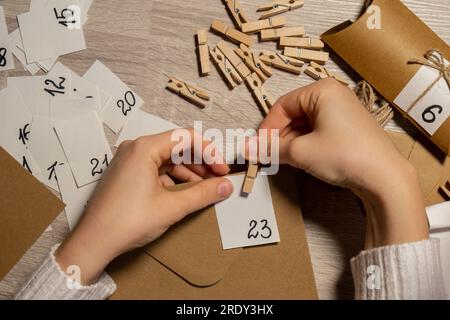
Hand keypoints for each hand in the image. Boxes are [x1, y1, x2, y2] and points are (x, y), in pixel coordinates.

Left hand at [55, 129, 233, 283]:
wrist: (93, 242)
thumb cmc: (127, 222)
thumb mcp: (172, 207)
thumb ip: (203, 193)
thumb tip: (226, 186)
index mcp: (144, 148)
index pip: (186, 138)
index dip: (209, 153)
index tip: (222, 170)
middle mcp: (134, 149)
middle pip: (177, 147)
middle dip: (200, 163)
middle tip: (217, 179)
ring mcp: (128, 161)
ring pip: (167, 159)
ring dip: (188, 172)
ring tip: (203, 189)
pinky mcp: (126, 174)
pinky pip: (155, 169)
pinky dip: (172, 178)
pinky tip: (183, 193)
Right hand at [253, 79, 428, 248]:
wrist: (384, 177)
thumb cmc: (342, 155)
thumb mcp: (301, 151)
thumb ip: (271, 148)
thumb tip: (246, 149)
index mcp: (321, 90)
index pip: (282, 105)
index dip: (267, 127)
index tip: (258, 146)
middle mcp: (334, 95)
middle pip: (294, 113)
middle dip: (279, 136)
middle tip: (269, 156)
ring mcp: (343, 111)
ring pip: (306, 124)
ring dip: (292, 141)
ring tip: (284, 160)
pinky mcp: (349, 128)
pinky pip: (319, 131)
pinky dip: (307, 144)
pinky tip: (302, 160)